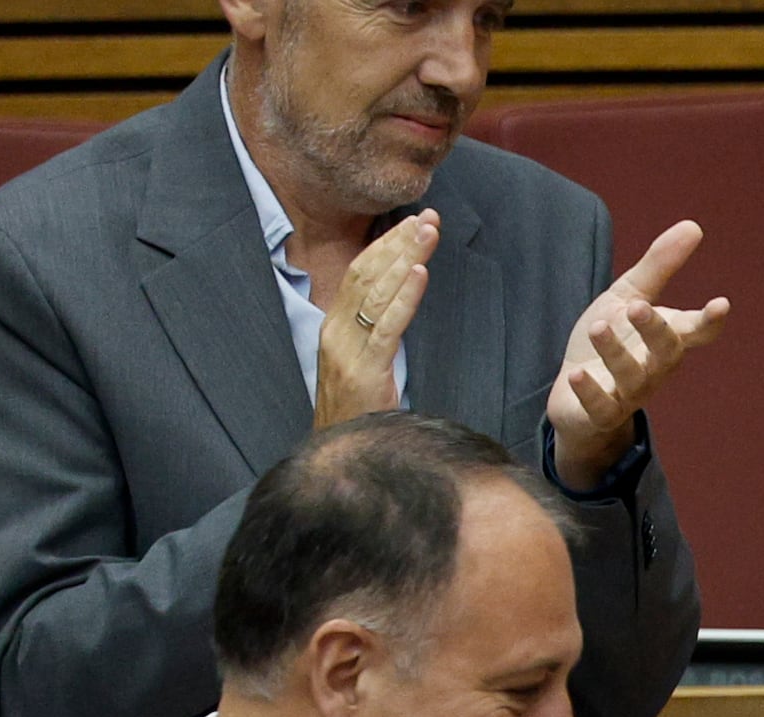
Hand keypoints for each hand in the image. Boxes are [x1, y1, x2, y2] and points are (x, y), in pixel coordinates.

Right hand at [313, 212, 437, 429]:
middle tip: (428, 217)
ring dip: (405, 259)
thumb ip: (378, 333)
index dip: (387, 245)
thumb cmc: (359, 412)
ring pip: (377, 292)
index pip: (360, 272)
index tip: (414, 222)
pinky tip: (420, 274)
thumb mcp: (367, 363)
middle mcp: (335, 330)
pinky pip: (386, 326)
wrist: (341, 452)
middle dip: (399, 242)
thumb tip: (400, 303)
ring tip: (428, 233)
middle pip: (368, 273)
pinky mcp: (363, 369)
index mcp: (335, 325)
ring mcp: (346, 348)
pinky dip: (404, 298)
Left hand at [551, 220, 730, 488]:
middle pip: (665, 353)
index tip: (720, 304)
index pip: (695, 332)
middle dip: (655, 331)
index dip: (709, 321)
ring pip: (632, 377)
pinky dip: (591, 392)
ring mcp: (628, 393)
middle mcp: (654, 367)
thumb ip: (659, 266)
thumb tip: (694, 226)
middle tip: (638, 306)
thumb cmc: (611, 342)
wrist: (576, 395)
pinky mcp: (600, 413)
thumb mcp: (629, 297)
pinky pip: (601, 407)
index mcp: (665, 339)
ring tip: (598, 327)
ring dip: (616, 354)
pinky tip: (578, 374)